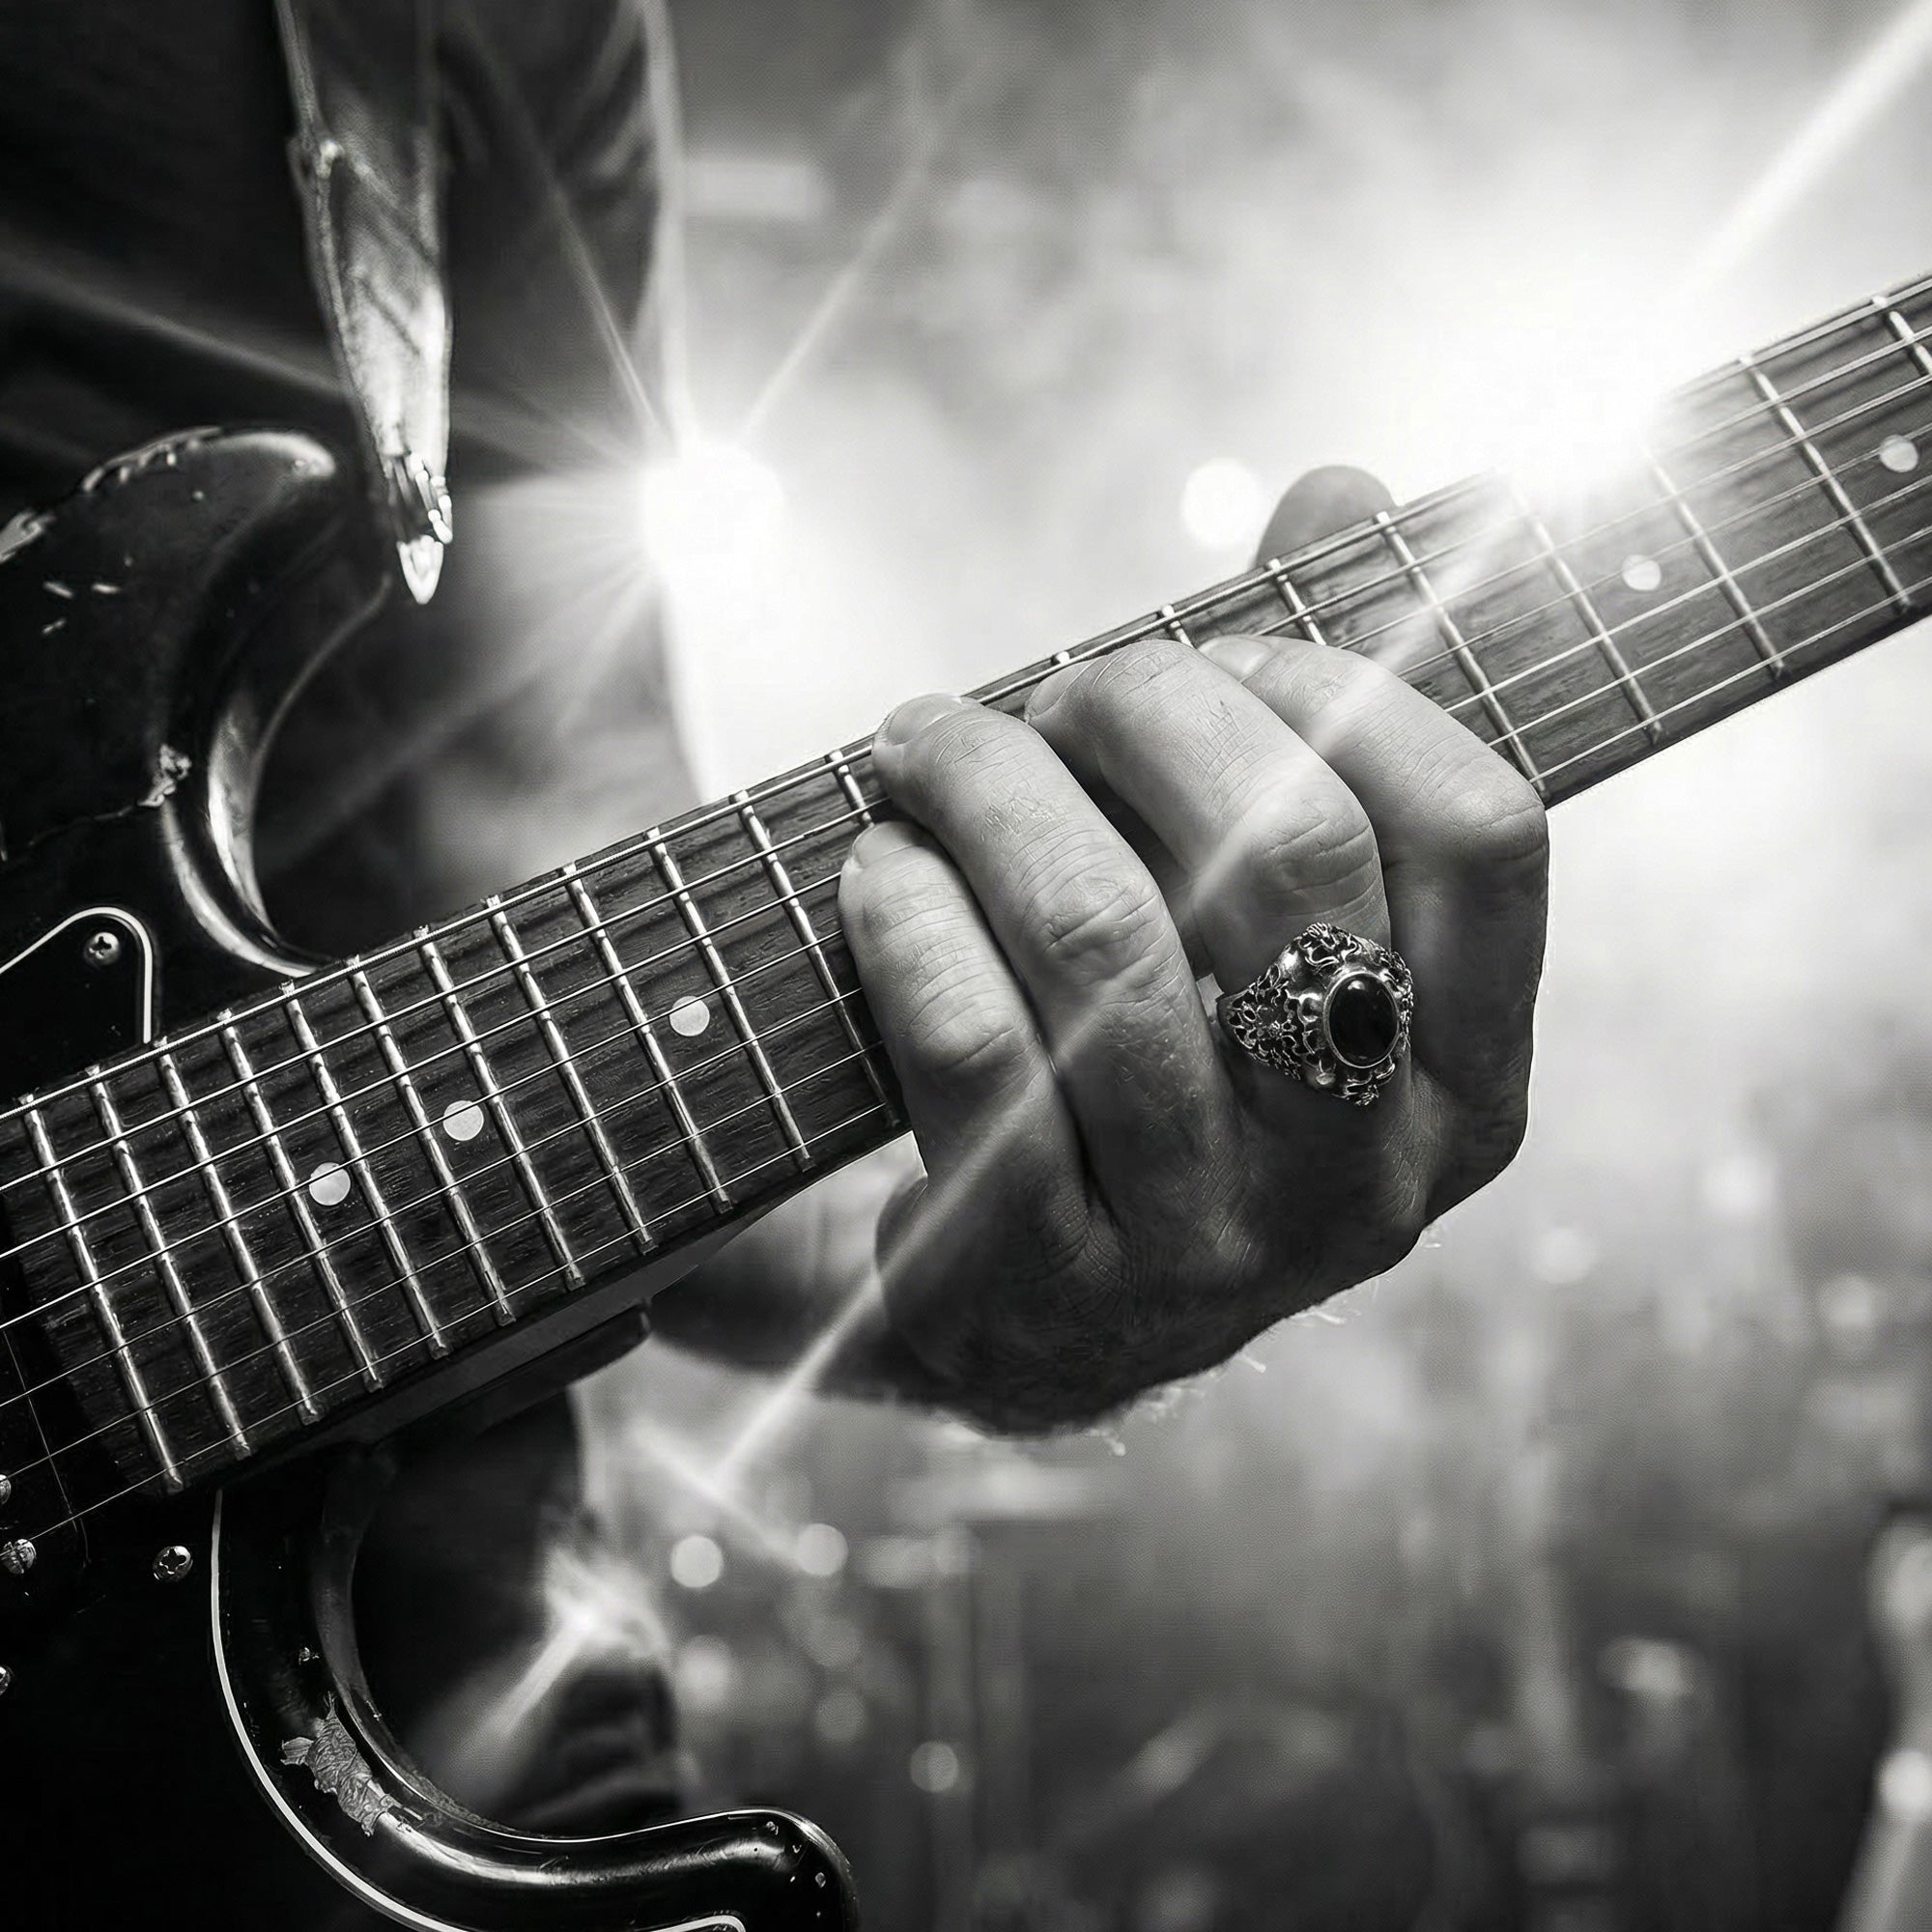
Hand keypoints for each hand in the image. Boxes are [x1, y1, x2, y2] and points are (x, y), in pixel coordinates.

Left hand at [837, 468, 1547, 1430]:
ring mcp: (1205, 1251)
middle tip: (1052, 692)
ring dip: (992, 790)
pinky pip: (969, 1042)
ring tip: (928, 744)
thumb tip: (1344, 486)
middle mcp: (1364, 1184)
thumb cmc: (1156, 1057)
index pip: (1476, 826)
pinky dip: (905, 910)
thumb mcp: (1257, 916)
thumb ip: (1317, 712)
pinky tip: (877, 862)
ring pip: (1103, 942)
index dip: (1338, 687)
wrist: (1015, 1308)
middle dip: (1143, 710)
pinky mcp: (1033, 1281)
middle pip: (1284, 857)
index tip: (1219, 652)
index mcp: (1467, 1085)